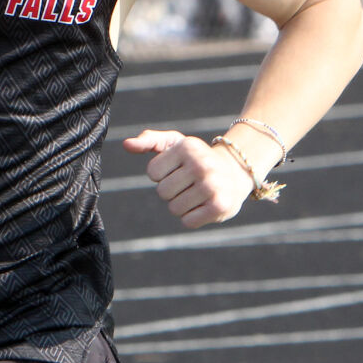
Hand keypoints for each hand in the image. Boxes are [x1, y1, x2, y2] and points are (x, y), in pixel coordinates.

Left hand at [122, 130, 253, 228]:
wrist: (236, 172)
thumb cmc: (197, 158)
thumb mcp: (175, 144)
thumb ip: (149, 140)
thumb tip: (126, 144)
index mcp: (187, 147)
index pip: (153, 172)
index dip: (162, 174)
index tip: (179, 169)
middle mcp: (201, 165)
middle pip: (163, 192)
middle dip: (172, 191)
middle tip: (189, 183)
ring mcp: (212, 185)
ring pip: (174, 208)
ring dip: (182, 205)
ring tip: (197, 194)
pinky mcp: (219, 206)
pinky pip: (188, 222)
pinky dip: (193, 217)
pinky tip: (205, 205)